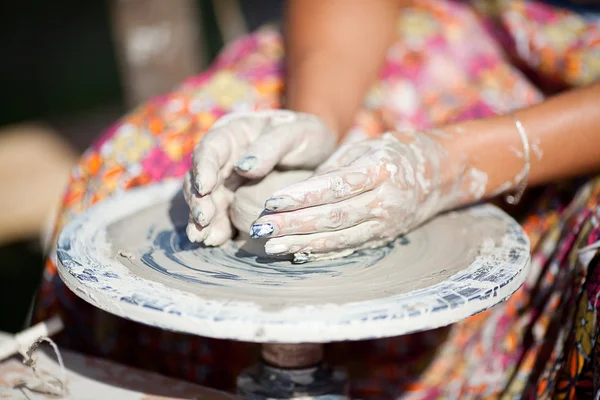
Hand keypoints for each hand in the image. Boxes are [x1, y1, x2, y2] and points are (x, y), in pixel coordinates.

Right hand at [183, 110, 336, 245]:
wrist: (319, 156)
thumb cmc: (307, 137)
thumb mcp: (296, 134)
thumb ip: (271, 146)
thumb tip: (243, 167)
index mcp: (234, 134)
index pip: (210, 149)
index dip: (203, 168)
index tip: (204, 187)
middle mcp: (224, 159)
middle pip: (201, 178)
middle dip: (198, 200)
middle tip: (203, 220)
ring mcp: (227, 182)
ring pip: (206, 201)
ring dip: (201, 220)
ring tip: (202, 237)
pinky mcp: (235, 203)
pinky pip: (221, 216)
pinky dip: (216, 228)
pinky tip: (215, 240)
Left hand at [248, 131, 459, 261]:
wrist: (441, 173)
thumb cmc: (396, 152)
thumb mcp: (368, 147)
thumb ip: (336, 167)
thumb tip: (301, 191)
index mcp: (380, 171)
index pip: (335, 187)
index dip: (303, 197)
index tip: (271, 202)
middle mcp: (384, 201)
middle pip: (333, 216)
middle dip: (293, 225)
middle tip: (260, 228)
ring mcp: (385, 224)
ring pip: (339, 237)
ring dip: (302, 244)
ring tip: (271, 247)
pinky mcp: (383, 238)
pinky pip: (349, 247)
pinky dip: (322, 252)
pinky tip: (297, 254)